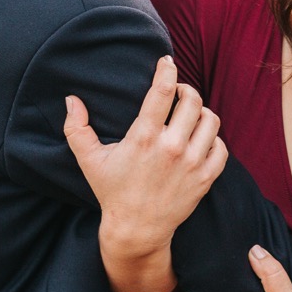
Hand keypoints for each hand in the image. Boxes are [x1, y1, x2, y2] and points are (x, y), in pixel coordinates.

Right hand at [64, 55, 227, 254]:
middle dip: (185, 90)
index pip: (163, 91)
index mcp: (144, 138)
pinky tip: (200, 138)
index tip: (166, 61)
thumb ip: (76, 128)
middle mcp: (172, 148)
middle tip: (177, 92)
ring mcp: (192, 164)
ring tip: (190, 114)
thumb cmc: (112, 191)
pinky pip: (221, 147)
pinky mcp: (205, 179)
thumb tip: (71, 99)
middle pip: (192, 100)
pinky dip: (213, 138)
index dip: (167, 70)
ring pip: (210, 120)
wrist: (137, 230)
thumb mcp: (89, 161)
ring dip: (201, 112)